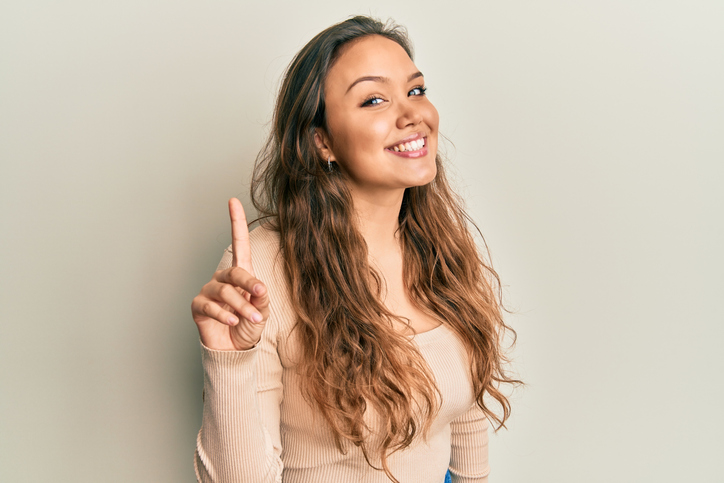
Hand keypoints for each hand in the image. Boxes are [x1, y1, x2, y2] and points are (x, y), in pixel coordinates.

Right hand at [191, 198, 269, 350]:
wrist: (234, 350)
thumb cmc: (248, 326)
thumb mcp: (262, 312)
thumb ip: (262, 299)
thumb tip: (259, 288)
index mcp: (241, 274)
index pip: (239, 244)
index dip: (236, 222)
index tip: (233, 201)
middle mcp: (223, 278)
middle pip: (235, 271)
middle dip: (249, 285)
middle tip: (260, 298)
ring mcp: (208, 291)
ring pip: (224, 291)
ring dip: (241, 306)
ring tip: (251, 319)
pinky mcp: (198, 306)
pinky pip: (210, 306)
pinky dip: (224, 315)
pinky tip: (233, 322)